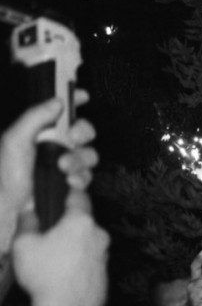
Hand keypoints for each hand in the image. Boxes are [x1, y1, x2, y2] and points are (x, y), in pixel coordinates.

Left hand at [0, 92, 96, 249]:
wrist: (12, 209)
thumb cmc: (7, 177)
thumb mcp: (15, 139)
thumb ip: (35, 117)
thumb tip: (57, 102)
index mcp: (39, 133)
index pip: (61, 111)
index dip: (73, 101)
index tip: (82, 96)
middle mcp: (54, 147)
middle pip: (83, 131)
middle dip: (83, 133)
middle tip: (73, 138)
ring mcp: (65, 165)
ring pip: (89, 154)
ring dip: (80, 159)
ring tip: (64, 167)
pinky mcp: (72, 184)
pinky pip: (88, 176)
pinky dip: (81, 177)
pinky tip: (70, 181)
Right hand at [11, 187, 107, 305]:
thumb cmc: (45, 275)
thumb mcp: (24, 244)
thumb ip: (27, 222)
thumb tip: (28, 210)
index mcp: (81, 222)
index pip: (79, 197)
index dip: (70, 192)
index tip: (64, 189)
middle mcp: (99, 236)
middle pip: (83, 222)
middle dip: (67, 225)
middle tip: (48, 233)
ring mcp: (105, 257)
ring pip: (88, 244)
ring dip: (73, 246)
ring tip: (52, 259)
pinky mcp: (105, 275)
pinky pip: (90, 263)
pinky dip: (78, 264)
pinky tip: (62, 275)